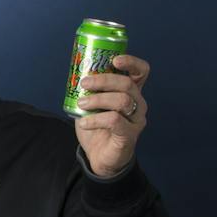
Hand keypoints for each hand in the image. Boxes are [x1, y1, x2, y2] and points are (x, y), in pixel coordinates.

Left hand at [75, 53, 149, 176]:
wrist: (99, 157)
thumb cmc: (97, 128)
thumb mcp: (91, 106)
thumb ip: (89, 92)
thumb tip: (75, 75)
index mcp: (130, 93)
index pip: (141, 72)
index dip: (131, 62)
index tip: (115, 59)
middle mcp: (138, 104)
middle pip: (127, 84)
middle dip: (103, 80)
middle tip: (84, 83)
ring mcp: (136, 120)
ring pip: (122, 100)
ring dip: (98, 99)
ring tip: (81, 104)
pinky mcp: (129, 135)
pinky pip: (114, 121)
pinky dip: (95, 119)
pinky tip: (83, 123)